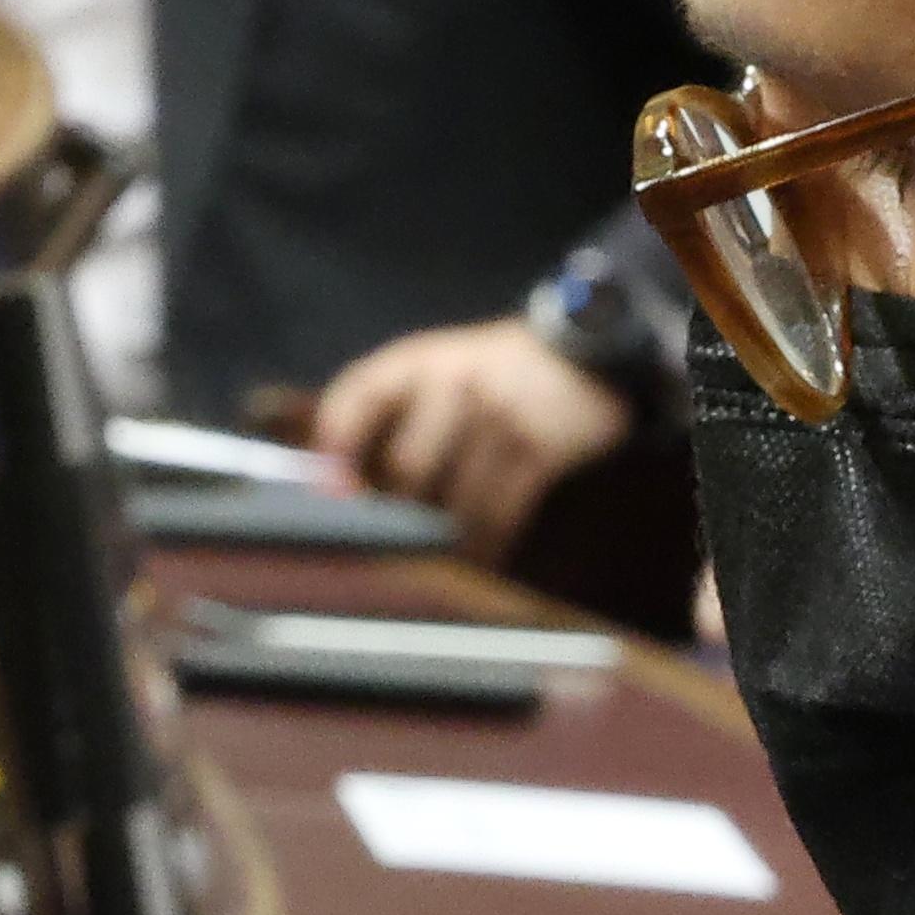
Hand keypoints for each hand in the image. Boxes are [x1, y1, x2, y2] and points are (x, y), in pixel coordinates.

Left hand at [309, 321, 635, 561]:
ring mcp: (501, 416)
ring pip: (455, 500)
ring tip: (440, 557)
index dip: (335, 447)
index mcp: (419, 360)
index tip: (329, 492)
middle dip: (398, 512)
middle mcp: (456, 382)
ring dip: (446, 537)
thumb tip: (336, 482)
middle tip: (393, 539)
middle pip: (407, 466)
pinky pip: (501, 512)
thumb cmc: (496, 374)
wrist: (586, 357)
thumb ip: (390, 411)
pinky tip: (484, 555)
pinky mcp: (540, 448)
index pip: (357, 397)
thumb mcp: (440, 369)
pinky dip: (489, 544)